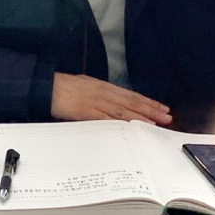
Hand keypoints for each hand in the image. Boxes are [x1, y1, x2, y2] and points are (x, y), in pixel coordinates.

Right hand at [50, 73, 171, 124]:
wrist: (47, 87)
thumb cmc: (65, 87)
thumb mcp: (87, 86)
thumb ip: (101, 95)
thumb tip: (114, 103)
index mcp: (105, 87)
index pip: (131, 95)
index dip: (148, 102)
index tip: (162, 108)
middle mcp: (104, 93)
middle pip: (132, 102)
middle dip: (151, 110)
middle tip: (167, 117)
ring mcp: (96, 102)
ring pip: (123, 111)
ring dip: (141, 117)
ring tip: (156, 122)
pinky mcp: (87, 111)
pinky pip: (107, 119)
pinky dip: (121, 124)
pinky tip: (131, 128)